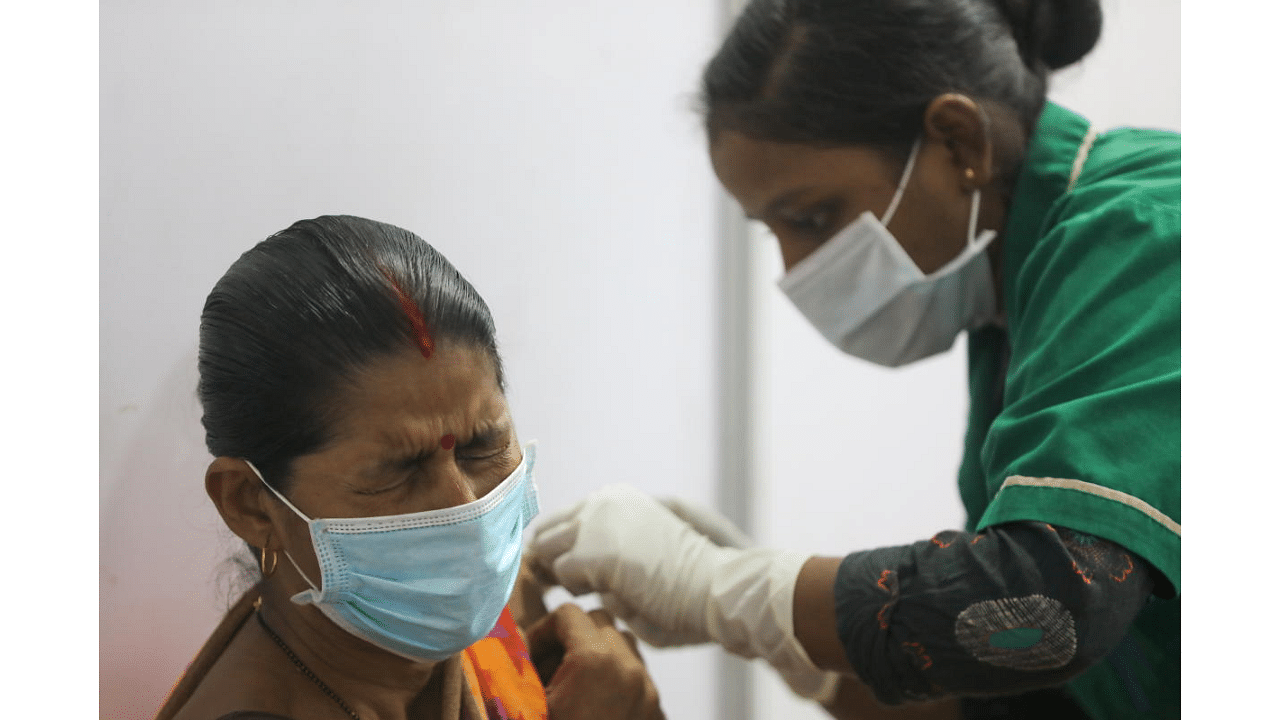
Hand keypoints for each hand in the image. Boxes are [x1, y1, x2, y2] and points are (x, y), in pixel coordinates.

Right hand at [526, 603, 663, 719]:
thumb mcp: (525, 702)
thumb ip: (519, 660)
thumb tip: (512, 631)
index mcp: (595, 660)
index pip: (569, 613)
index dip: (543, 631)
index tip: (530, 655)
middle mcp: (630, 671)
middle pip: (601, 623)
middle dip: (573, 639)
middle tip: (549, 670)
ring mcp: (649, 694)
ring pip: (625, 648)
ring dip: (598, 656)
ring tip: (573, 688)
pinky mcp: (658, 714)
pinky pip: (640, 679)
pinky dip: (618, 682)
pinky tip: (595, 705)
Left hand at [530, 485, 838, 701]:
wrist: (719, 585)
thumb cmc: (691, 577)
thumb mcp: (645, 546)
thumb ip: (609, 545)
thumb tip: (560, 565)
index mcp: (616, 498)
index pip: (562, 519)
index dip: (556, 548)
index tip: (559, 574)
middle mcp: (602, 502)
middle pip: (545, 532)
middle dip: (551, 561)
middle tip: (567, 589)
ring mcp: (595, 524)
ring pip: (548, 553)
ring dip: (567, 577)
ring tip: (604, 591)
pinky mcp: (594, 552)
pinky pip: (563, 576)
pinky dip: (580, 591)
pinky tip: (614, 595)